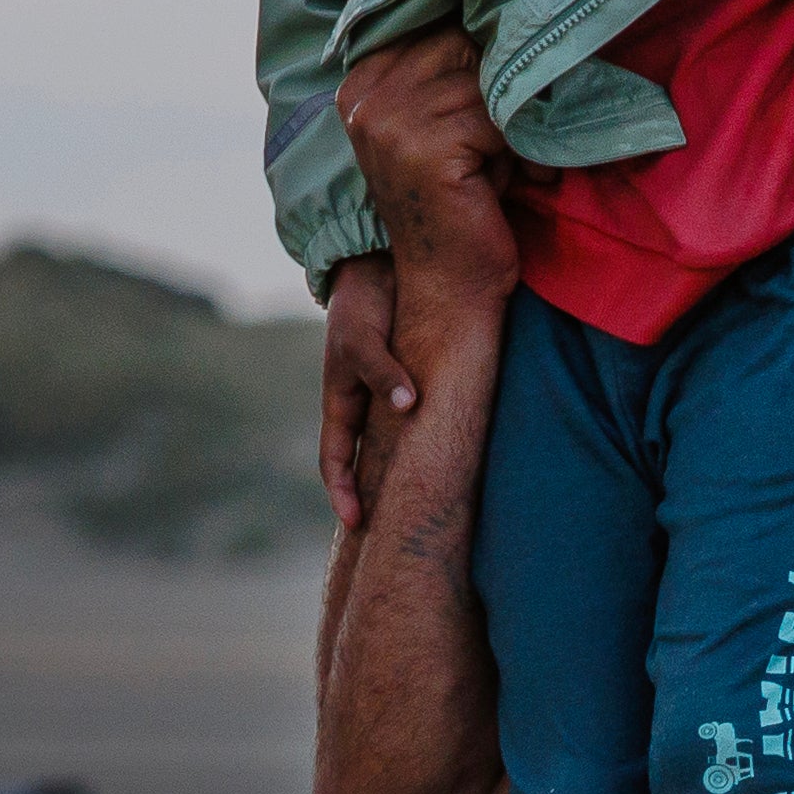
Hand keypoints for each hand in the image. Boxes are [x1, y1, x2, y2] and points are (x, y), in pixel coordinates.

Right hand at [314, 257, 414, 532]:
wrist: (382, 263)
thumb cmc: (364, 302)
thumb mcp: (363, 338)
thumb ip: (383, 372)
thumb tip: (407, 408)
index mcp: (341, 400)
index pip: (335, 459)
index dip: (343, 494)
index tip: (357, 524)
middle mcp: (365, 403)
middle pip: (367, 462)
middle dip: (377, 496)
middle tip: (397, 530)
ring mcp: (391, 394)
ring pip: (398, 445)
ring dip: (408, 475)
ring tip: (432, 507)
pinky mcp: (419, 380)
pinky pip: (425, 420)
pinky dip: (433, 442)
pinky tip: (458, 459)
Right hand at [337, 28, 527, 343]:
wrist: (452, 283)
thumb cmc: (467, 198)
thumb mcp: (454, 119)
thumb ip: (460, 68)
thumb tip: (511, 2)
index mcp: (364, 77)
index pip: (436, 21)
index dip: (483, 44)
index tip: (505, 79)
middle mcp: (366, 93)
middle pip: (463, 42)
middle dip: (500, 85)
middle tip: (508, 139)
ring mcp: (387, 119)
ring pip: (484, 80)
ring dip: (511, 122)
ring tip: (507, 163)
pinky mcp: (422, 148)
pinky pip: (495, 117)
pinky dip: (517, 148)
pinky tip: (511, 180)